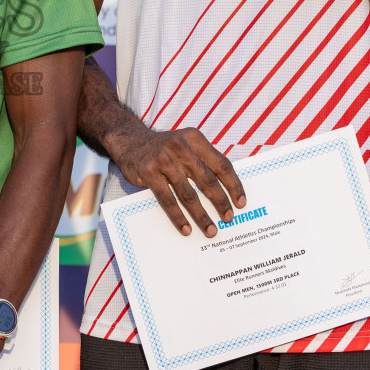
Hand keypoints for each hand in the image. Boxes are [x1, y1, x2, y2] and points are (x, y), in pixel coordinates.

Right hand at [108, 122, 245, 236]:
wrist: (129, 139)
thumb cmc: (163, 147)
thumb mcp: (184, 143)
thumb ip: (202, 160)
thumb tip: (226, 190)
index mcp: (195, 139)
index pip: (221, 164)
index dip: (234, 185)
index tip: (241, 203)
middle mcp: (181, 147)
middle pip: (207, 180)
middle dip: (220, 202)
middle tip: (228, 219)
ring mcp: (164, 159)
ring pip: (189, 194)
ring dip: (201, 215)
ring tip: (211, 230)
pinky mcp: (149, 172)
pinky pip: (168, 200)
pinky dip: (178, 217)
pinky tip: (186, 228)